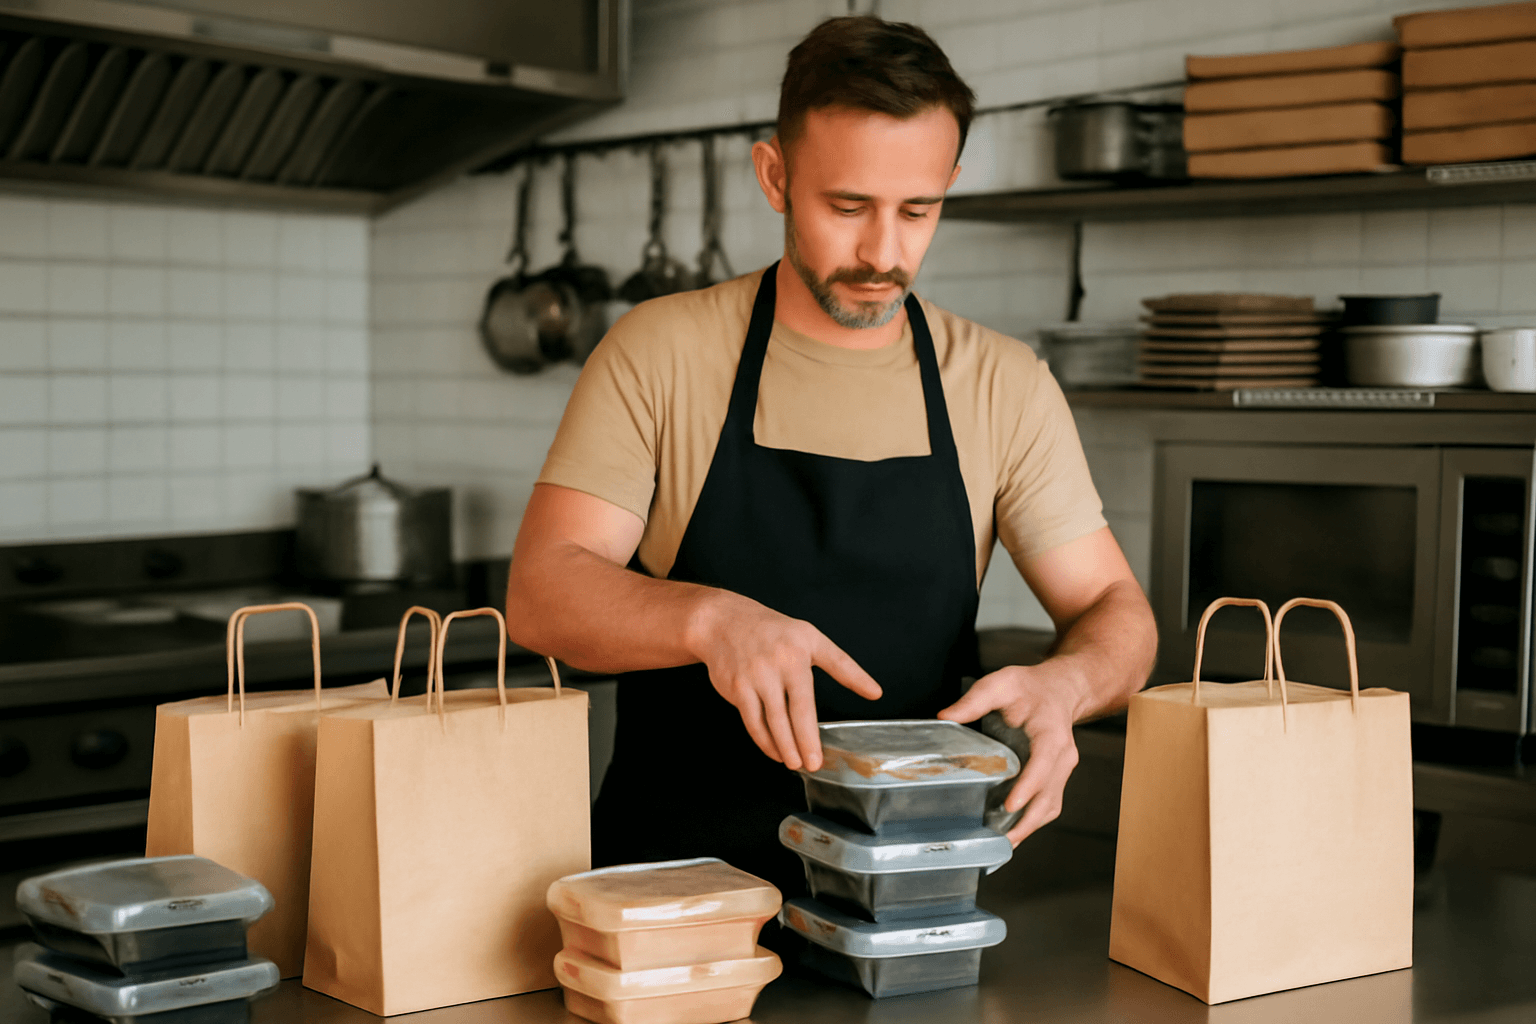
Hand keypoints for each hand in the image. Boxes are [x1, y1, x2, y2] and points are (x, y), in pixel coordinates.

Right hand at [688, 590, 881, 771]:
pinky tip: (775, 751)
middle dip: (806, 742)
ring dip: (785, 747)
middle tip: (814, 763)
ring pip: (773, 721)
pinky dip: (764, 741)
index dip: (851, 684)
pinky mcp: (737, 689)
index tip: (869, 699)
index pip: (831, 672)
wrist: (723, 622)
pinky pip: (753, 722)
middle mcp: (778, 664)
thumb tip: (875, 692)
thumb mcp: (811, 638)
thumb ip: (842, 666)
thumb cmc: (773, 632)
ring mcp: (755, 677)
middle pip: (796, 711)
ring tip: (795, 763)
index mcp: (801, 651)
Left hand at [937, 664, 1081, 846]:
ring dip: (1029, 827)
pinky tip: (1010, 833)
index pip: (1042, 764)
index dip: (1028, 787)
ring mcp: (1062, 771)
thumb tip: (944, 716)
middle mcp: (1063, 756)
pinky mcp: (1056, 779)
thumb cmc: (1029, 688)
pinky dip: (1031, 822)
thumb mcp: (1001, 683)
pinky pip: (1047, 805)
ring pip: (1050, 806)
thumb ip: (975, 700)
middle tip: (1001, 840)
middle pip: (1049, 795)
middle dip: (1027, 820)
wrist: (1059, 691)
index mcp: (1051, 733)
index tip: (1010, 805)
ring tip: (1003, 845)